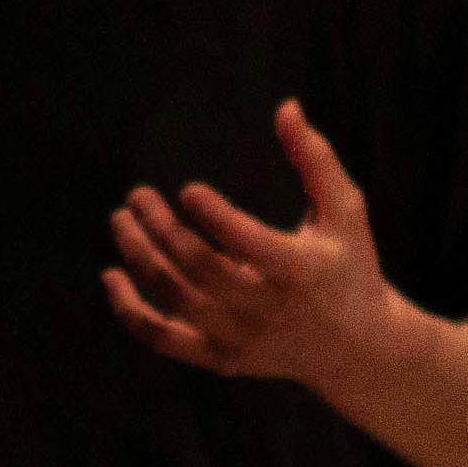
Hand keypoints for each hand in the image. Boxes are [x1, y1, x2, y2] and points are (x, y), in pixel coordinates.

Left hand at [102, 100, 414, 395]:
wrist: (356, 347)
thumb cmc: (348, 263)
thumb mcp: (345, 209)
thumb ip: (315, 158)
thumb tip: (285, 106)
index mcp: (300, 271)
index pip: (248, 243)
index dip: (214, 217)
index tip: (187, 190)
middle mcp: (267, 311)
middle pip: (199, 268)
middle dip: (161, 229)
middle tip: (137, 195)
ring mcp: (241, 340)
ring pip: (174, 299)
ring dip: (139, 258)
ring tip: (121, 219)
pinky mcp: (222, 360)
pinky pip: (164, 339)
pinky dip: (130, 312)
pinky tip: (111, 276)